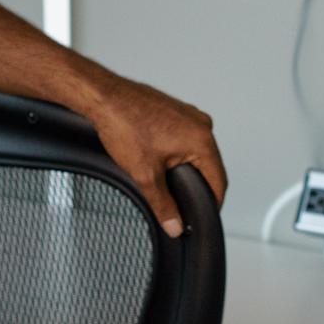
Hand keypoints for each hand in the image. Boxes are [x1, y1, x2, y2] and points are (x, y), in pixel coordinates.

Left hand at [87, 76, 226, 235]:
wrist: (104, 98)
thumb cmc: (124, 125)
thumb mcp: (145, 175)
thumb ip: (164, 205)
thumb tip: (175, 225)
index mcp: (202, 139)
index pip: (219, 180)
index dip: (212, 203)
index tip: (204, 215)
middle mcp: (201, 124)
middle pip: (210, 166)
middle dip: (196, 185)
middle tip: (180, 203)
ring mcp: (190, 115)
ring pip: (197, 152)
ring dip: (186, 168)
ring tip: (165, 179)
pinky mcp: (178, 112)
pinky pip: (187, 138)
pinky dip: (178, 153)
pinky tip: (159, 158)